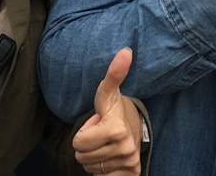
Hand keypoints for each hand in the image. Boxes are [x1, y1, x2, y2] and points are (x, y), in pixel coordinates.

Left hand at [73, 48, 141, 174]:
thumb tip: (125, 51)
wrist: (136, 127)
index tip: (97, 122)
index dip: (84, 130)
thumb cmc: (115, 109)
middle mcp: (125, 150)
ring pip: (89, 168)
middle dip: (87, 144)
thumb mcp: (108, 93)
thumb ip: (113, 74)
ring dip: (93, 156)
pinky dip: (102, 170)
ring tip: (105, 143)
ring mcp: (128, 164)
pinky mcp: (130, 175)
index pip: (78, 142)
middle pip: (81, 156)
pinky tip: (109, 157)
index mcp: (117, 130)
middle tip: (101, 133)